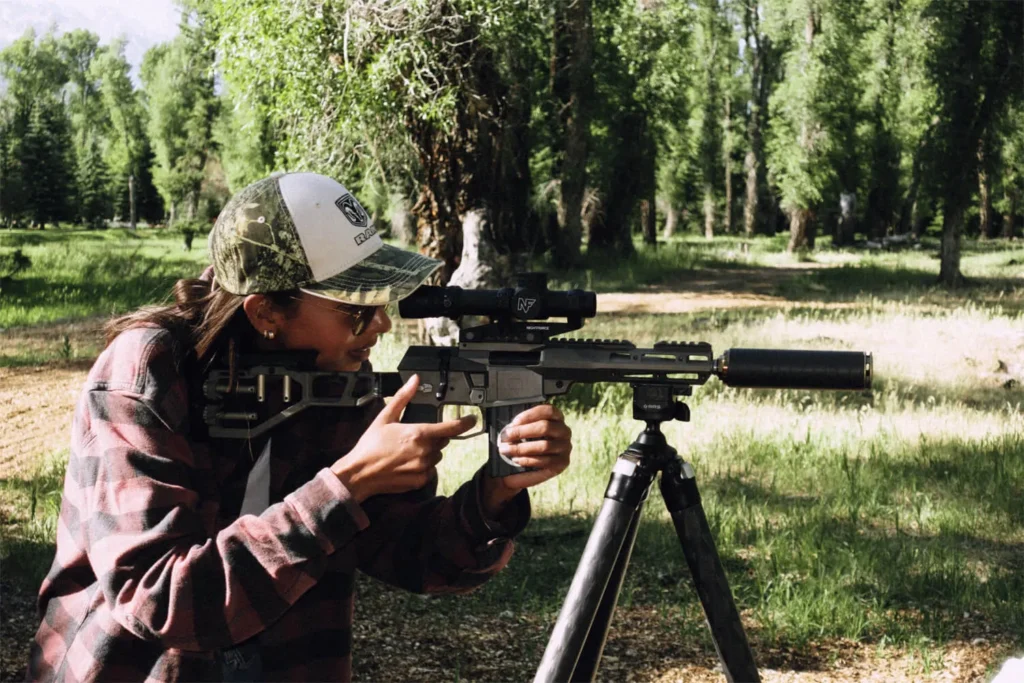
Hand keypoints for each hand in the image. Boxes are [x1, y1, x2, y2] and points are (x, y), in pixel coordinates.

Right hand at [331, 374, 476, 501]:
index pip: (450, 428)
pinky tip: (406, 463)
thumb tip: (414, 381)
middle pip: (442, 442)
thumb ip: (403, 398)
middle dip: (433, 437)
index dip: (464, 423)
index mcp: (418, 433)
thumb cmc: (370, 446)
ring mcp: (423, 468)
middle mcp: (424, 451)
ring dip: (428, 452)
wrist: (359, 474)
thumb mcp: (385, 417)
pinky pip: (429, 471)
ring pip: (436, 456)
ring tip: (407, 451)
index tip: (472, 419)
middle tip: (415, 437)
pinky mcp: (420, 481)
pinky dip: (422, 467)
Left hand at [481, 404, 572, 516]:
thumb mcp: (524, 431)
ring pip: (544, 446)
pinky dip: (528, 461)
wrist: (532, 466)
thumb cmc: (527, 442)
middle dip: (522, 432)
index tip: (514, 422)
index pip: (548, 411)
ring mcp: (565, 447)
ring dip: (521, 448)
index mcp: (557, 418)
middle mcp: (564, 431)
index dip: (531, 414)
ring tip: (506, 450)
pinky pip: (545, 461)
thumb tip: (507, 430)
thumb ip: (519, 426)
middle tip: (505, 437)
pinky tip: (516, 460)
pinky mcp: (563, 463)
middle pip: (545, 427)